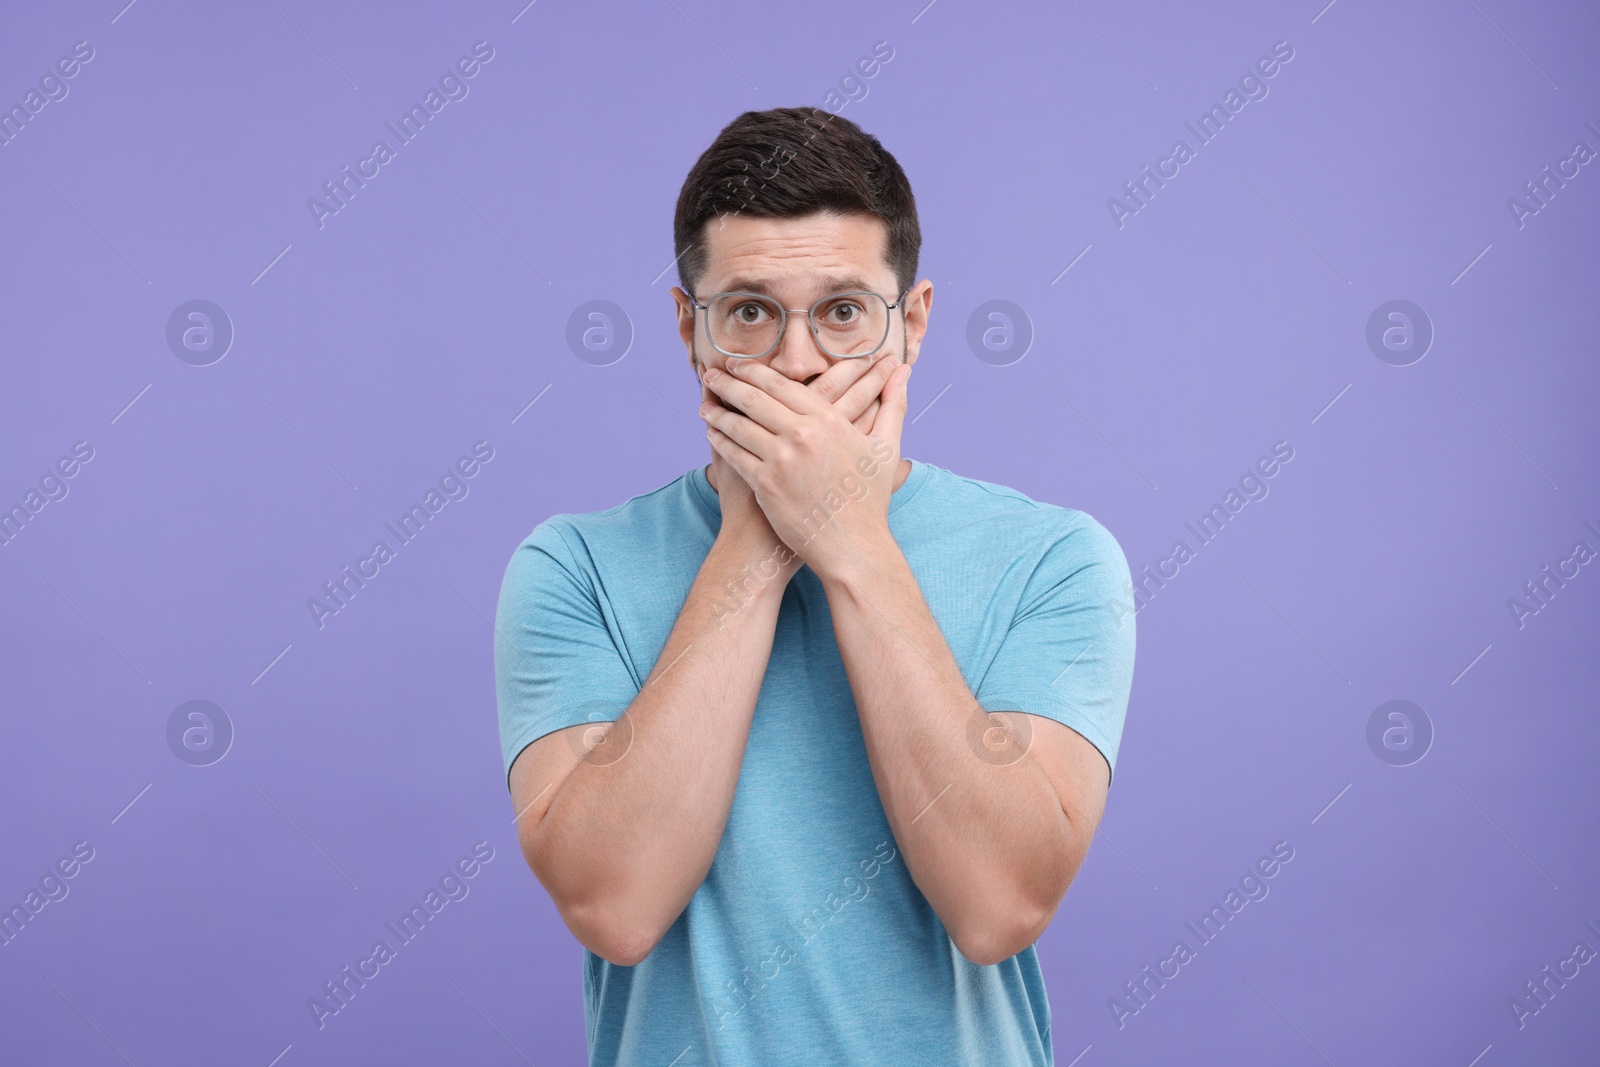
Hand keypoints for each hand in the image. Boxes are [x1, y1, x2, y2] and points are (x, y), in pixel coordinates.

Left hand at [700, 350, 910, 580]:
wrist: (853, 546)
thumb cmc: (871, 499)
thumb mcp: (887, 448)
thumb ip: (893, 405)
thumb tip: (905, 371)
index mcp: (828, 420)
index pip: (781, 384)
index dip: (754, 371)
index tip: (738, 364)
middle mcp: (802, 434)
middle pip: (754, 398)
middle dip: (728, 383)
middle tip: (712, 374)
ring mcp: (781, 460)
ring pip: (739, 425)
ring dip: (717, 412)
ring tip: (705, 404)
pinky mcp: (766, 485)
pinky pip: (734, 455)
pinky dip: (720, 442)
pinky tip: (712, 435)